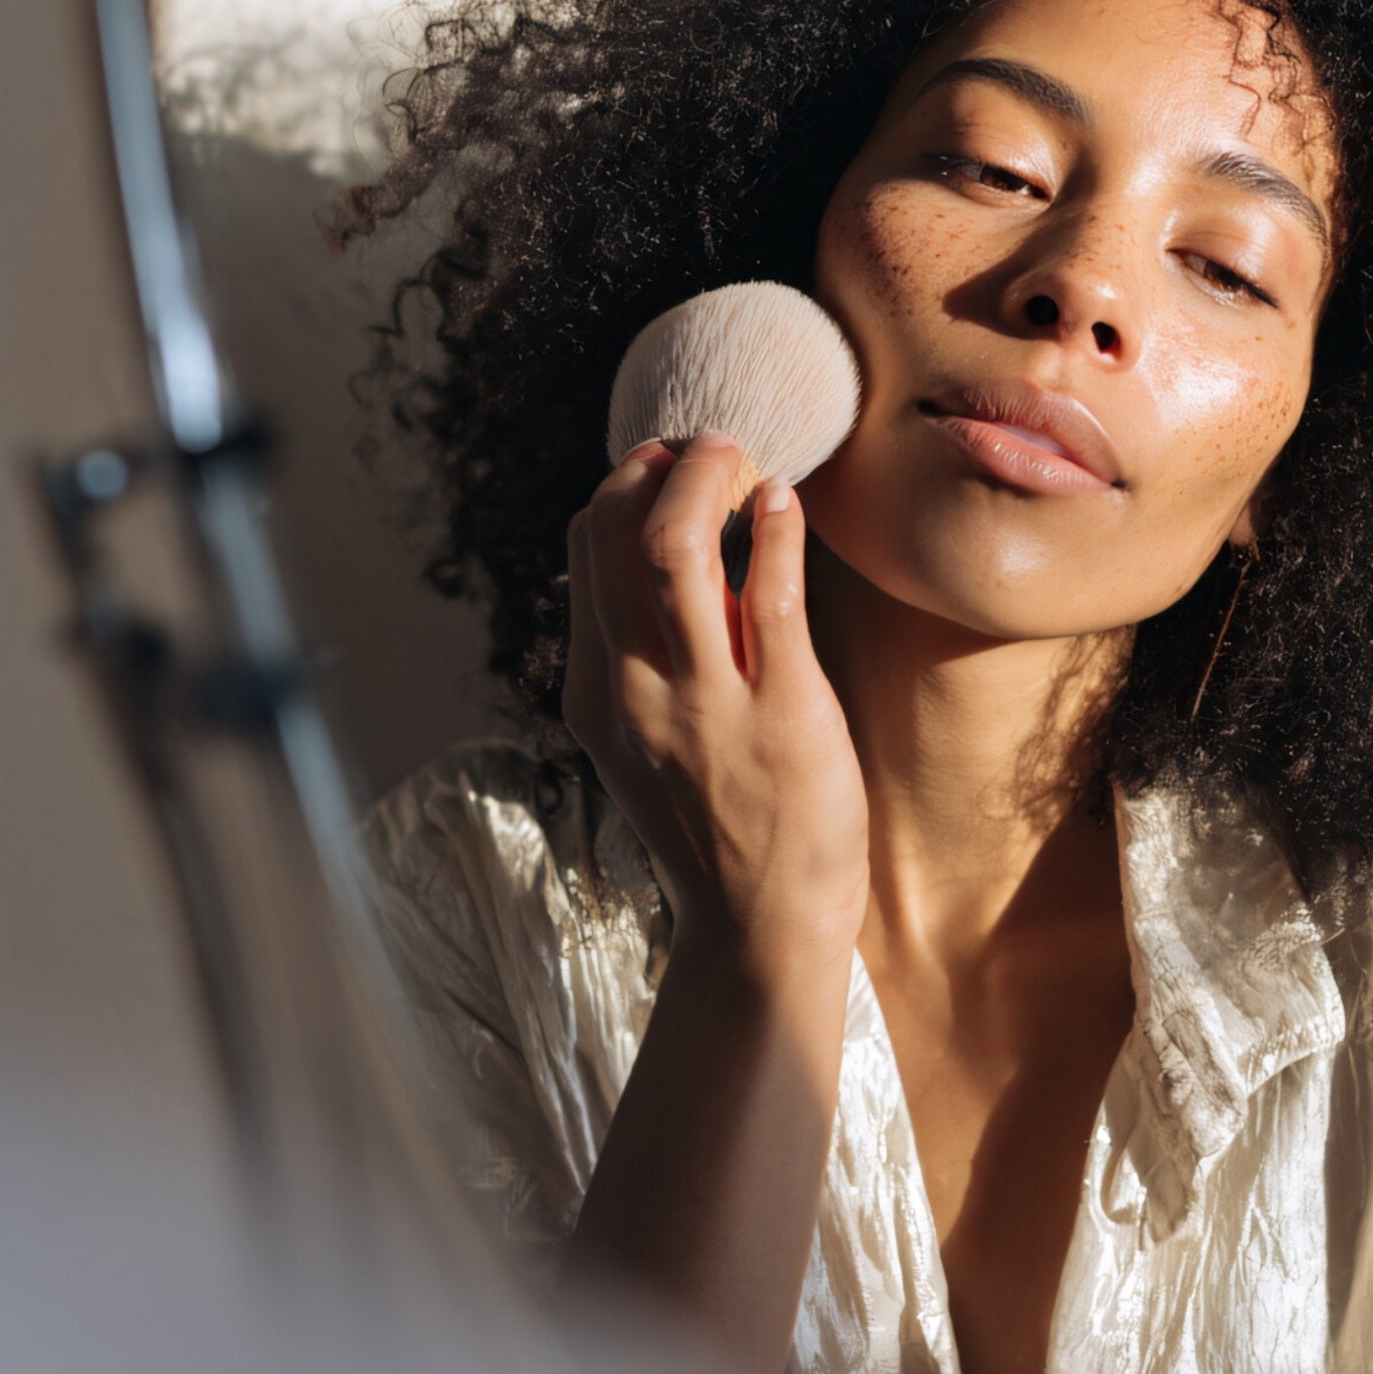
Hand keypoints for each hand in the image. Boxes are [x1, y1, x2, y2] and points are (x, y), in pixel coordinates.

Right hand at [563, 435, 869, 975]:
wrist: (762, 925)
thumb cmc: (717, 823)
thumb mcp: (647, 738)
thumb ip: (642, 658)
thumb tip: (668, 556)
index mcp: (596, 690)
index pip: (585, 550)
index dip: (623, 487)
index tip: (666, 468)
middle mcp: (636, 688)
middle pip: (618, 531)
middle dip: (663, 464)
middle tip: (711, 448)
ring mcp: (705, 700)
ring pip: (677, 546)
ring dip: (712, 478)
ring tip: (744, 460)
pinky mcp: (782, 712)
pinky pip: (773, 592)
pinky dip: (777, 530)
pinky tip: (787, 506)